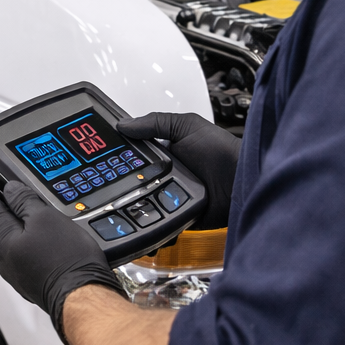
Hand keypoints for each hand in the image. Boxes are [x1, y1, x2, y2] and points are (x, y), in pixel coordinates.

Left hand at [0, 180, 123, 344]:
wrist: (83, 297)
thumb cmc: (66, 260)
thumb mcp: (45, 218)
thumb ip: (24, 201)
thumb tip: (10, 190)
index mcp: (4, 240)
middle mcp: (6, 259)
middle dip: (1, 211)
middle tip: (4, 196)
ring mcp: (19, 274)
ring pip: (13, 243)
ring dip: (19, 228)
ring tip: (30, 216)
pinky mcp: (34, 283)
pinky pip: (26, 256)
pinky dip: (30, 244)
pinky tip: (44, 241)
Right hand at [118, 111, 239, 228]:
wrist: (242, 181)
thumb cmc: (222, 152)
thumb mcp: (187, 126)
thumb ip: (156, 122)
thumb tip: (124, 124)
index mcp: (165, 152)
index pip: (134, 154)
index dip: (119, 156)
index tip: (102, 159)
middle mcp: (165, 174)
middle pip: (134, 180)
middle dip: (122, 183)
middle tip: (109, 185)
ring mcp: (170, 196)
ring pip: (142, 203)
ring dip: (134, 204)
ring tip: (121, 204)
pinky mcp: (177, 215)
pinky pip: (158, 221)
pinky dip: (151, 222)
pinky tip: (142, 220)